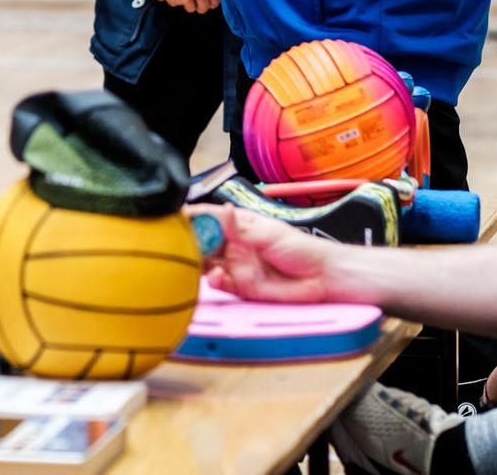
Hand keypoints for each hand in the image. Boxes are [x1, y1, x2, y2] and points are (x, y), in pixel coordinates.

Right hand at [188, 205, 344, 303]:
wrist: (320, 278)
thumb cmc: (301, 249)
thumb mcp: (268, 234)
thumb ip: (241, 228)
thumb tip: (223, 210)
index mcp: (239, 224)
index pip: (210, 217)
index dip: (192, 216)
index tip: (176, 217)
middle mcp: (233, 244)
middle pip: (203, 240)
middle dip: (189, 240)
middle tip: (178, 242)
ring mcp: (236, 265)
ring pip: (207, 262)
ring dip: (197, 262)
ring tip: (193, 260)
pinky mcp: (241, 286)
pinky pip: (220, 283)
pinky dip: (214, 280)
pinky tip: (216, 276)